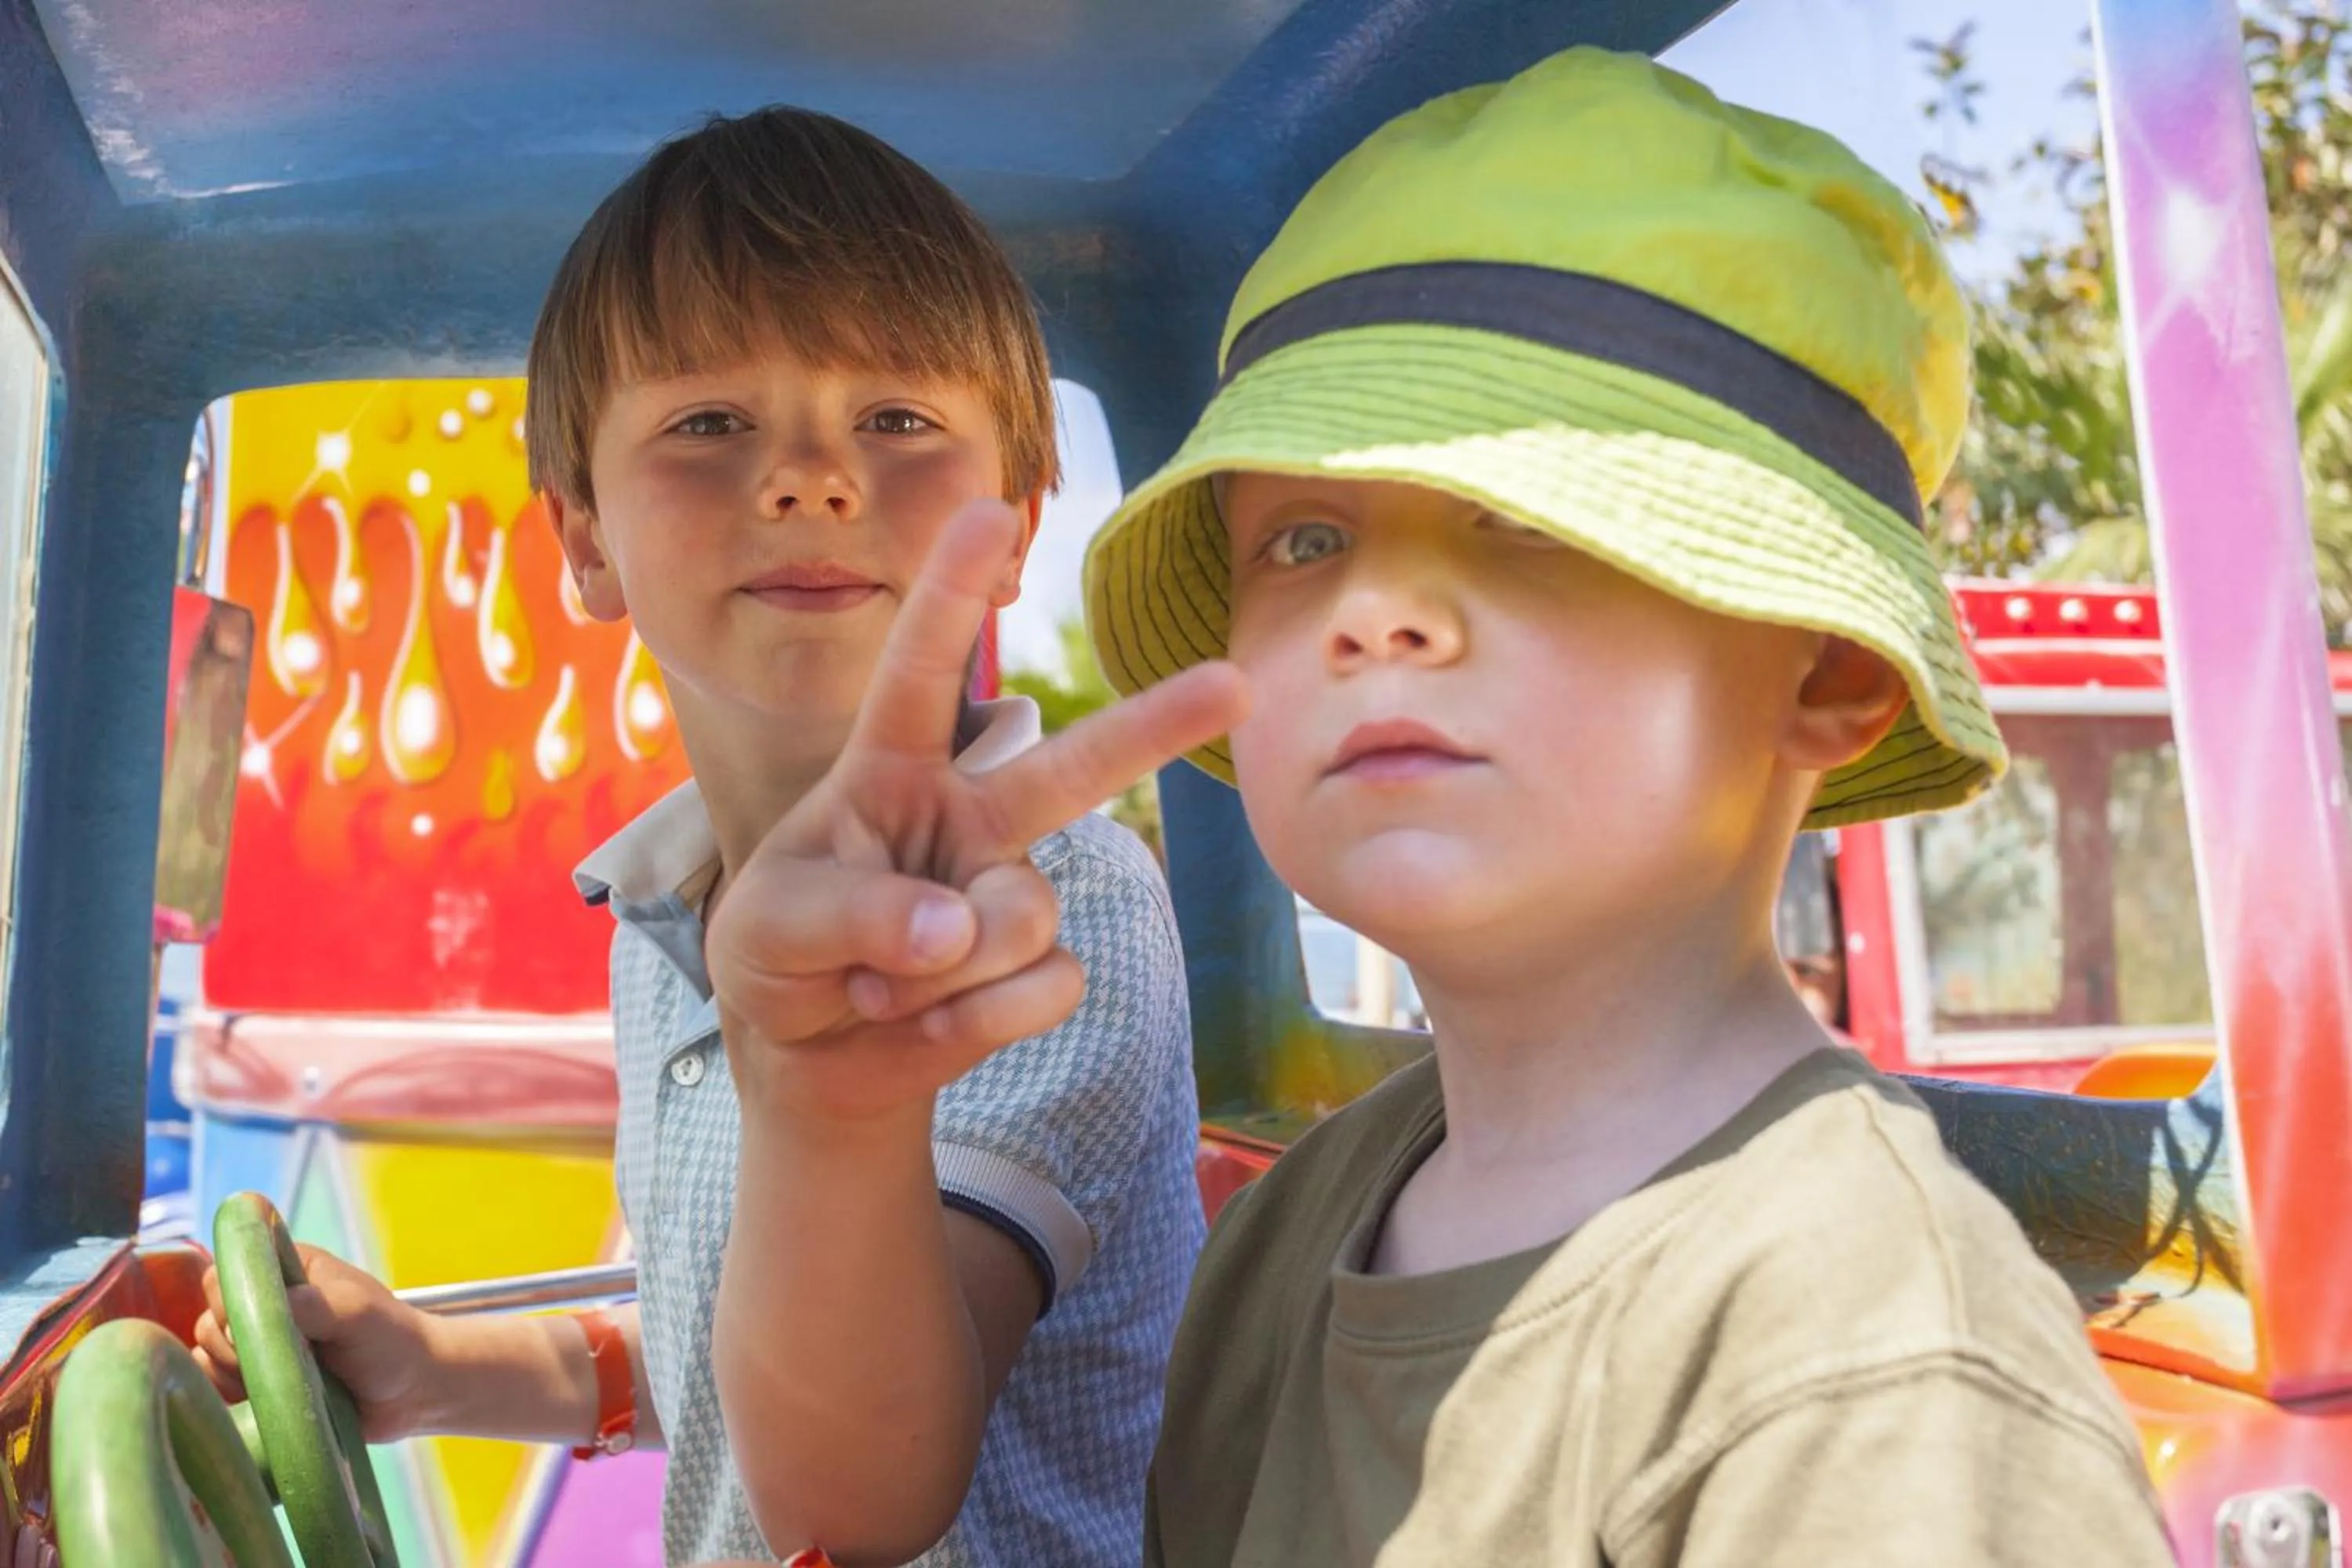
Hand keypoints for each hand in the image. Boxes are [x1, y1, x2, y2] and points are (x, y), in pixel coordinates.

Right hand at [193, 1244, 444, 1443]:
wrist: (411, 1393)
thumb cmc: (392, 1342)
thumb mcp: (359, 1314)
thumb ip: (317, 1304)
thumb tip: (271, 1301)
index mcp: (288, 1271)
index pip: (228, 1271)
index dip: (232, 1299)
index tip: (260, 1324)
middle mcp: (267, 1304)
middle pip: (209, 1318)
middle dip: (233, 1345)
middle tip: (283, 1358)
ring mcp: (258, 1347)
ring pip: (206, 1358)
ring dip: (234, 1376)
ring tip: (285, 1381)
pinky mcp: (255, 1385)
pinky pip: (215, 1391)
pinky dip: (229, 1399)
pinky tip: (265, 1402)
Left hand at [706, 497, 1244, 1125]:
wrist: (810, 1065)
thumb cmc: (776, 962)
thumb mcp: (767, 929)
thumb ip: (851, 913)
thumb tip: (959, 928)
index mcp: (888, 773)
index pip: (920, 674)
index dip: (951, 593)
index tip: (988, 510)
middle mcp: (966, 817)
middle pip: (1068, 768)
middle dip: (1154, 726)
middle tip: (1235, 684)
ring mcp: (1008, 892)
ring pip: (1022, 915)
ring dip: (944, 974)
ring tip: (881, 989)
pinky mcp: (1036, 971)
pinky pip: (1039, 989)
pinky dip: (973, 1024)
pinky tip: (924, 1026)